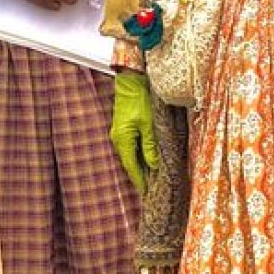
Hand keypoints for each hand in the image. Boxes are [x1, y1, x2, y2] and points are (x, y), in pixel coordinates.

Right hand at [110, 71, 160, 193]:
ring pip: (131, 155)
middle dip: (141, 176)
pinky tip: (148, 158)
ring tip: (152, 177)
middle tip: (153, 188)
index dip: (140, 181)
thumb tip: (154, 165)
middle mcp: (118, 139)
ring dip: (141, 165)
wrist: (131, 80)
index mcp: (123, 140)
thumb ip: (151, 145)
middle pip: (130, 163)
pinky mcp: (123, 127)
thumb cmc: (140, 99)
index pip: (132, 168)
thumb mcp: (149, 124)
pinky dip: (139, 154)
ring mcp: (119, 133)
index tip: (148, 193)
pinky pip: (131, 146)